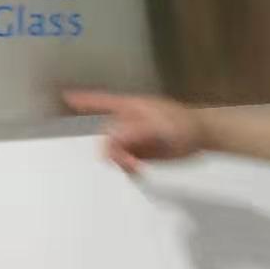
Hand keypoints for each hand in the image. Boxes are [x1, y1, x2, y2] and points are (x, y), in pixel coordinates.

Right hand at [61, 89, 204, 174]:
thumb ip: (136, 133)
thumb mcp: (161, 126)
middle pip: (106, 137)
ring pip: (114, 153)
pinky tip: (136, 171)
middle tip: (128, 163)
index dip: (83, 100)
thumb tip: (110, 140)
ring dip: (120, 162)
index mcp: (131, 108)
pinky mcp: (140, 154)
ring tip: (137, 168)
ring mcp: (134, 139)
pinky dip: (127, 169)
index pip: (102, 102)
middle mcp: (128, 122)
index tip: (65, 97)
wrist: (204, 136)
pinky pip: (125, 163)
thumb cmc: (184, 124)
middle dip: (111, 151)